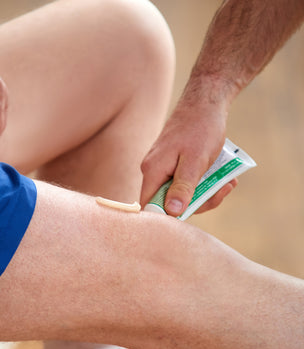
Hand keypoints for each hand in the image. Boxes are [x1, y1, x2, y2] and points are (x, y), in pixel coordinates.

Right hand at [140, 100, 235, 216]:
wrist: (205, 103)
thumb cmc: (201, 129)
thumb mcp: (195, 161)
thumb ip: (183, 187)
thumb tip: (173, 213)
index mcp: (153, 171)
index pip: (150, 205)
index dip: (170, 216)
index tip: (195, 210)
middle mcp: (153, 171)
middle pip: (168, 202)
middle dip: (197, 202)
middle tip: (221, 190)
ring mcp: (162, 167)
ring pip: (179, 193)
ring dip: (205, 193)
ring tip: (227, 182)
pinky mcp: (172, 164)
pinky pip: (184, 182)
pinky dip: (203, 183)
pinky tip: (222, 177)